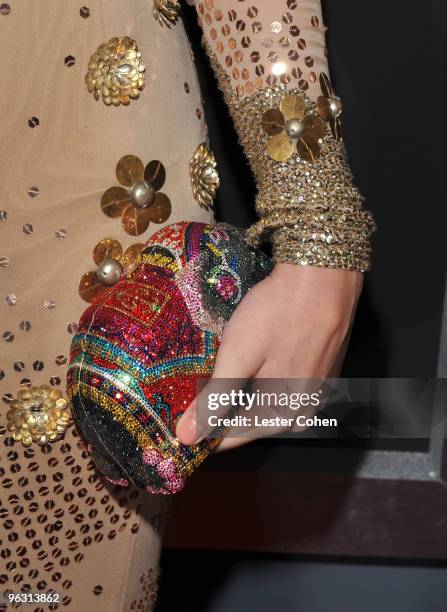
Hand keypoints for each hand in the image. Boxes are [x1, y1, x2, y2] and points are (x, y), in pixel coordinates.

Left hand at [175, 263, 362, 449]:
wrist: (326, 273)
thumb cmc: (280, 312)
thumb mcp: (240, 355)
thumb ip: (215, 399)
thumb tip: (187, 438)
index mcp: (282, 414)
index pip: (231, 438)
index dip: (201, 431)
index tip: (177, 423)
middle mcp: (304, 411)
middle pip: (250, 421)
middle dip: (220, 411)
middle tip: (190, 396)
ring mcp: (317, 390)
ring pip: (267, 403)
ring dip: (240, 395)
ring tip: (213, 378)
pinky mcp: (323, 370)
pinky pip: (284, 387)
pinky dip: (261, 382)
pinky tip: (249, 364)